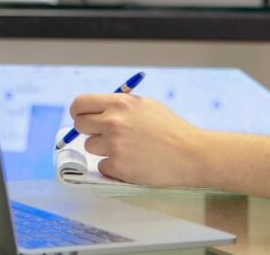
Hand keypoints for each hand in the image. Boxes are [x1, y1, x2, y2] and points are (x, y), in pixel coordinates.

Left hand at [69, 93, 208, 186]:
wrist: (191, 154)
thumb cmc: (171, 128)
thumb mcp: (145, 105)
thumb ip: (120, 105)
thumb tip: (95, 110)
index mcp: (120, 103)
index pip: (80, 103)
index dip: (78, 111)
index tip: (81, 116)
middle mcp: (113, 122)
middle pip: (80, 125)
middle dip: (89, 130)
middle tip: (103, 135)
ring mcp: (114, 145)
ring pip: (91, 147)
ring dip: (103, 149)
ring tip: (127, 149)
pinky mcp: (118, 166)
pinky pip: (103, 166)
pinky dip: (113, 166)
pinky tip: (132, 162)